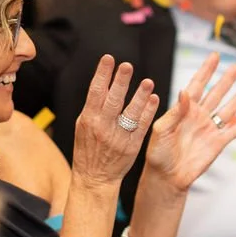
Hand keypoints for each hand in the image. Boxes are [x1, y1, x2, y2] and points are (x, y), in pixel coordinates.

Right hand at [72, 55, 159, 187]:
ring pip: (131, 113)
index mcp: (89, 119)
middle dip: (120, 81)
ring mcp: (119, 137)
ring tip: (148, 82)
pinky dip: (148, 112)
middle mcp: (103, 127)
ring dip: (140, 96)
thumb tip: (102, 82)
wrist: (95, 178)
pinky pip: (142, 126)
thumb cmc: (87, 149)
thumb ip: (93, 106)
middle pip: (113, 100)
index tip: (108, 58)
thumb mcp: (82, 126)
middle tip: (127, 65)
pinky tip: (154, 99)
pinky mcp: (132, 145)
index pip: (95, 92)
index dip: (102, 74)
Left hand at [145, 52, 235, 192]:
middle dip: (226, 80)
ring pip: (227, 110)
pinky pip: (232, 133)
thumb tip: (185, 92)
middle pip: (216, 93)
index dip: (206, 70)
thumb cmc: (158, 153)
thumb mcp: (161, 130)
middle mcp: (199, 116)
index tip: (215, 56)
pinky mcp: (217, 144)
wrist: (165, 177)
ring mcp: (209, 129)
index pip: (197, 84)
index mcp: (184, 109)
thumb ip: (175, 112)